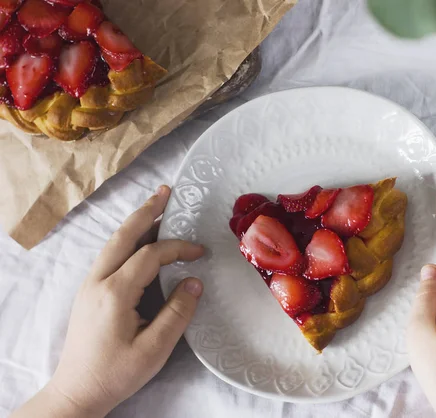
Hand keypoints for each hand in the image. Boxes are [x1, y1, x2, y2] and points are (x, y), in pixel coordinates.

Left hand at [12, 186, 204, 417]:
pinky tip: (139, 238)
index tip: (200, 253)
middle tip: (167, 191)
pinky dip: (127, 238)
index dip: (178, 248)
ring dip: (136, 221)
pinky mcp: (89, 291)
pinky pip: (110, 254)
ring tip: (155, 204)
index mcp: (114, 292)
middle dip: (147, 211)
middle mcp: (98, 280)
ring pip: (113, 242)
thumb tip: (194, 282)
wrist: (77, 391)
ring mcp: (89, 284)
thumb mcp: (154, 350)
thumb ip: (177, 314)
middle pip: (124, 235)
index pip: (150, 255)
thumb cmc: (116, 373)